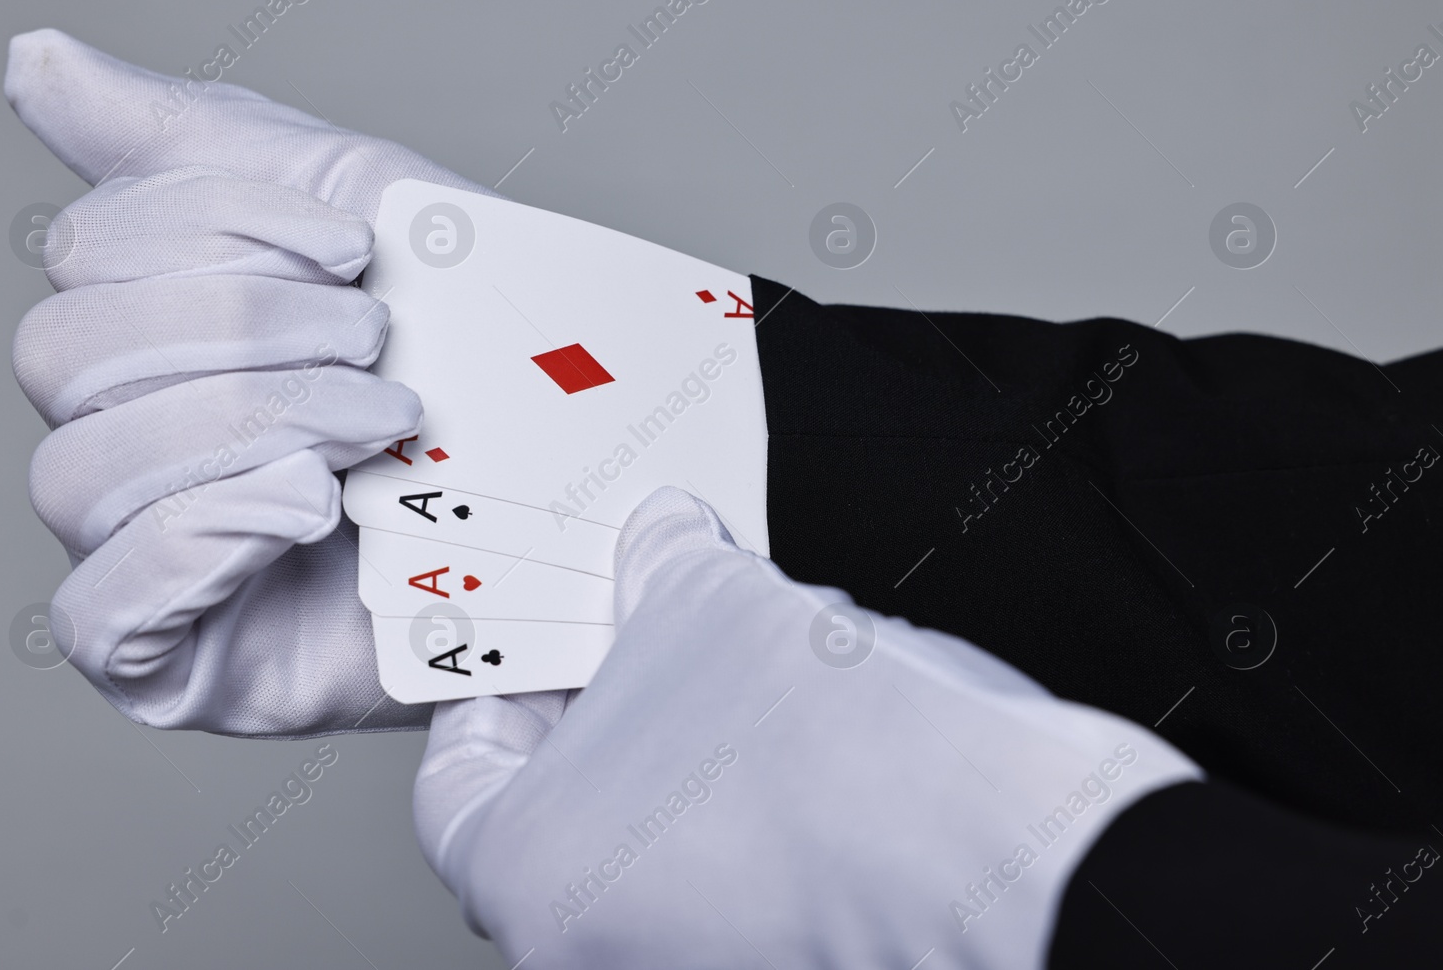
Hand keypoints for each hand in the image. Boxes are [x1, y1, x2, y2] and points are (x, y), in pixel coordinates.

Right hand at [7, 28, 488, 735]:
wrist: (595, 498)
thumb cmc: (478, 358)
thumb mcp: (353, 209)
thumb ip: (192, 141)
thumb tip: (32, 62)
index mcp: (157, 332)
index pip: (85, 257)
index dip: (215, 227)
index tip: (360, 248)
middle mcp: (129, 441)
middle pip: (62, 356)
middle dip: (240, 327)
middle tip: (377, 345)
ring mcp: (147, 560)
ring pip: (76, 474)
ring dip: (244, 423)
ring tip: (379, 426)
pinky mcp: (183, 668)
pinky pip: (97, 615)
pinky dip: (197, 540)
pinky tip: (309, 505)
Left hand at [414, 488, 1201, 968]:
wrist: (1016, 854)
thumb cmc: (841, 758)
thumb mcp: (714, 606)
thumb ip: (659, 565)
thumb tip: (662, 541)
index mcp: (536, 882)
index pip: (452, 788)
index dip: (486, 692)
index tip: (521, 645)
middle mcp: (597, 952)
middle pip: (557, 813)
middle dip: (598, 705)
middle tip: (633, 625)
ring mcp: (694, 966)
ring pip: (650, 838)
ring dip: (677, 745)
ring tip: (735, 656)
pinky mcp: (784, 955)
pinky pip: (729, 869)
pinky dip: (742, 796)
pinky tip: (802, 719)